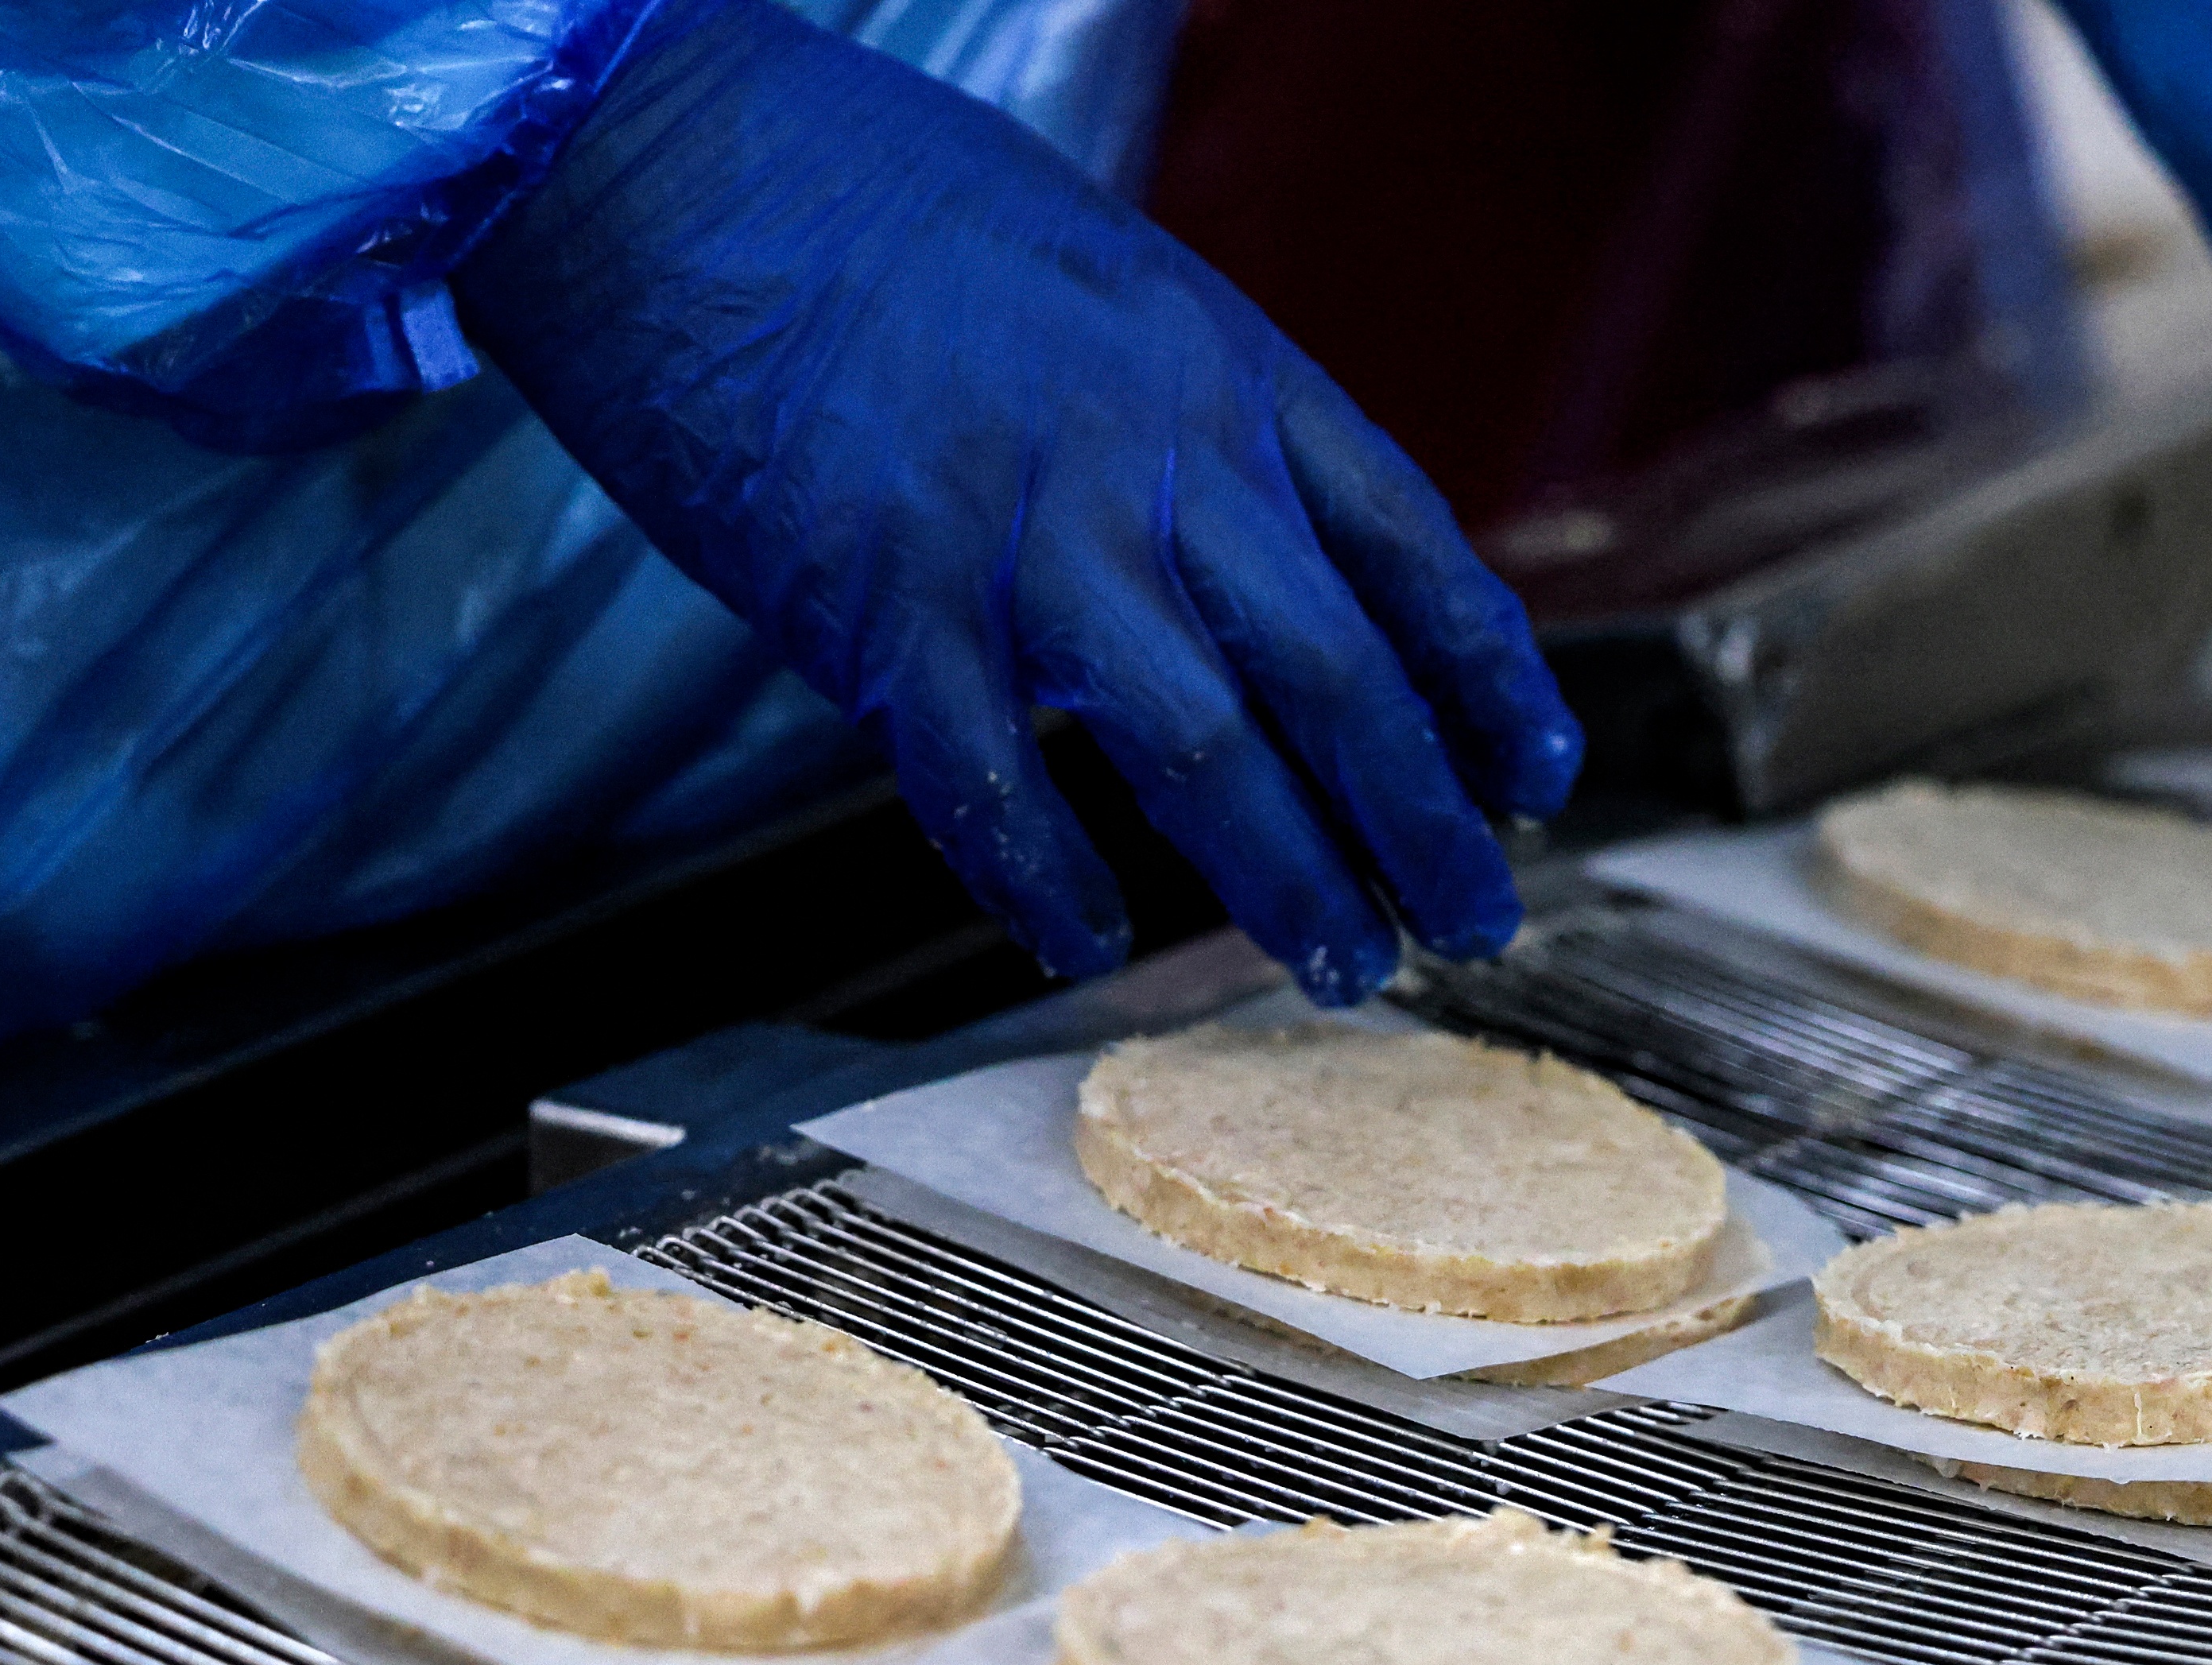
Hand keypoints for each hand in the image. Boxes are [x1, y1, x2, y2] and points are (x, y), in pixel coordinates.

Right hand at [452, 0, 1581, 1000]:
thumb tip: (1268, 547)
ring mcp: (1023, 537)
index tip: (1534, 775)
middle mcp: (1153, 459)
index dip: (1491, 678)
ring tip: (1341, 964)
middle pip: (1342, 674)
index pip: (1412, 546)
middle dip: (1426, 822)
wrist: (676, 153)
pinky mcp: (887, 603)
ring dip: (1289, 876)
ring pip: (1208, 748)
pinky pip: (995, 781)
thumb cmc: (877, 204)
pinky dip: (1047, 877)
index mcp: (1222, 371)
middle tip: (1472, 922)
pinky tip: (1085, 943)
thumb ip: (1195, 420)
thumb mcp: (1107, 282)